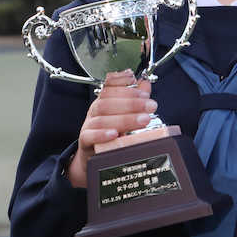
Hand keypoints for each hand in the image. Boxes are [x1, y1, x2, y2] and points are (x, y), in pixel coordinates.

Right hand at [66, 71, 155, 187]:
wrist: (95, 155)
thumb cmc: (113, 131)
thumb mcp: (126, 113)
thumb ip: (136, 98)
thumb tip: (146, 83)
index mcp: (105, 100)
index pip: (108, 85)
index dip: (121, 81)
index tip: (135, 81)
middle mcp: (95, 110)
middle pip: (107, 101)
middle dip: (132, 102)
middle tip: (151, 106)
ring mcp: (89, 125)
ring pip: (102, 118)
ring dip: (124, 118)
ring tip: (143, 120)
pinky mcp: (85, 141)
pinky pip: (89, 136)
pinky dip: (101, 134)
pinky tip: (114, 134)